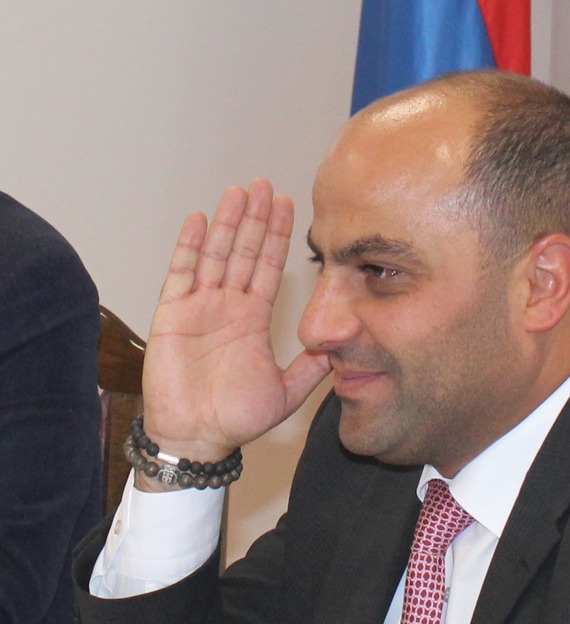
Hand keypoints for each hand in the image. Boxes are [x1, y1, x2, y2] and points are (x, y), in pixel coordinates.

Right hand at [142, 180, 331, 460]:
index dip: (277, 237)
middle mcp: (228, 305)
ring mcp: (199, 307)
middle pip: (244, 252)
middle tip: (265, 185)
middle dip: (255, 218)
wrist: (198, 438)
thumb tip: (343, 347)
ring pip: (216, 254)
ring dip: (227, 222)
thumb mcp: (287, 390)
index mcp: (253, 318)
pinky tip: (199, 219)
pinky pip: (181, 274)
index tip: (290, 205)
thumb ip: (312, 367)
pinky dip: (190, 246)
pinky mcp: (172, 315)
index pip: (269, 267)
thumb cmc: (235, 418)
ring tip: (238, 191)